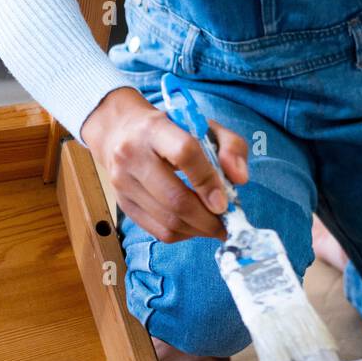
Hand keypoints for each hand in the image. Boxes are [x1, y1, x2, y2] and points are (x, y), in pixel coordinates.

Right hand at [80, 87, 248, 242]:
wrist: (121, 133)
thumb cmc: (171, 129)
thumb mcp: (204, 126)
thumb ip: (231, 146)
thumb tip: (240, 179)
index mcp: (155, 129)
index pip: (184, 154)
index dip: (207, 181)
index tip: (224, 202)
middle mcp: (131, 155)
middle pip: (174, 197)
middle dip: (207, 219)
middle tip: (226, 224)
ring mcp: (122, 182)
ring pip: (167, 220)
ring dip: (198, 230)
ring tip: (214, 226)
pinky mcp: (122, 204)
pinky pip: (158, 230)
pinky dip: (183, 234)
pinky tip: (194, 225)